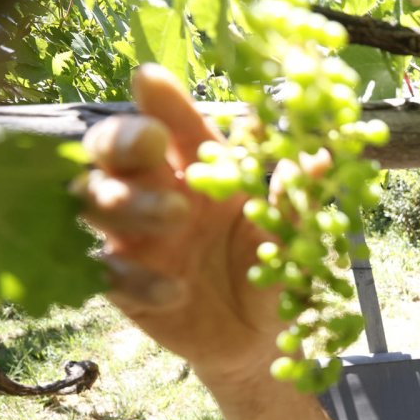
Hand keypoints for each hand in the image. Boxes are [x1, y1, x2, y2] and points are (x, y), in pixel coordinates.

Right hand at [81, 64, 282, 379]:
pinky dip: (137, 278)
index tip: (151, 79)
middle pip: (112, 152)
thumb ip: (296, 199)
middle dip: (123, 141)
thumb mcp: (290, 237)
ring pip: (98, 203)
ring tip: (176, 214)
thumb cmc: (271, 272)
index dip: (161, 103)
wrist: (260, 340)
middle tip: (150, 144)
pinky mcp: (124, 288)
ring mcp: (134, 239)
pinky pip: (110, 274)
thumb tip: (320, 158)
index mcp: (196, 170)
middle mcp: (156, 194)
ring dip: (131, 203)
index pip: (172, 127)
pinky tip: (176, 290)